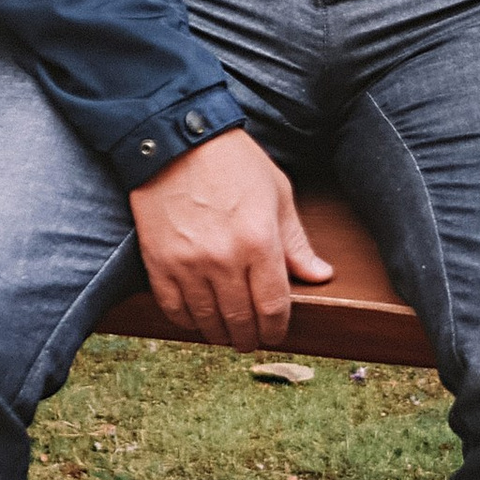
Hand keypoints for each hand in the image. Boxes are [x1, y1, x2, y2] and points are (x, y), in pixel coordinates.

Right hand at [130, 128, 332, 348]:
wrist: (176, 139)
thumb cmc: (233, 162)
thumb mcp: (278, 194)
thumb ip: (297, 242)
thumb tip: (320, 275)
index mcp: (260, 241)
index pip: (273, 306)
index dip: (277, 328)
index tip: (277, 333)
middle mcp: (224, 259)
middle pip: (240, 320)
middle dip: (250, 337)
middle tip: (252, 340)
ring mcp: (188, 263)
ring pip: (207, 320)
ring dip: (219, 333)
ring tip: (226, 333)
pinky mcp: (158, 262)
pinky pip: (173, 308)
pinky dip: (187, 320)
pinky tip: (197, 319)